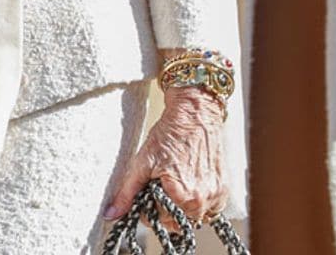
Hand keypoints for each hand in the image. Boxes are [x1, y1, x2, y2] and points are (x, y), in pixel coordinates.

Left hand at [105, 87, 226, 227]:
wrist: (194, 114)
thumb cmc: (168, 134)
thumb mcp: (142, 162)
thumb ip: (127, 192)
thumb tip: (112, 214)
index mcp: (183, 197)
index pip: (156, 220)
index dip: (146, 204)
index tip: (146, 188)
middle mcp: (203, 202)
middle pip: (175, 222)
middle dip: (163, 208)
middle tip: (159, 183)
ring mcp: (216, 197)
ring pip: (192, 217)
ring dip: (180, 206)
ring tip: (173, 180)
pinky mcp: (223, 191)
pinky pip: (207, 209)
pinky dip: (196, 200)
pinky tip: (188, 181)